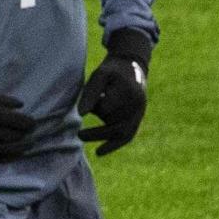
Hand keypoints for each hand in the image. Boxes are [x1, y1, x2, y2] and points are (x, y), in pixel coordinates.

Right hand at [0, 86, 33, 161]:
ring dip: (21, 146)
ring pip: (6, 148)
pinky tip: (17, 153)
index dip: (27, 122)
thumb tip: (20, 106)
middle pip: (12, 135)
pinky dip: (9, 156)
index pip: (13, 121)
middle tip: (29, 131)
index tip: (32, 122)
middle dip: (24, 133)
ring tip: (28, 143)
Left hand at [78, 32, 150, 154]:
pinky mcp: (137, 118)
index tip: (88, 103)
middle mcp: (138, 105)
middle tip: (79, 134)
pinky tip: (99, 152)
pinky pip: (128, 135)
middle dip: (97, 131)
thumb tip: (81, 114)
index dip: (96, 108)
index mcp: (129, 92)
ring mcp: (140, 113)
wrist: (131, 66)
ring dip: (102, 138)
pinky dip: (114, 144)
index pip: (108, 109)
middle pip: (116, 124)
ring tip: (82, 137)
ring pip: (122, 132)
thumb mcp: (99, 75)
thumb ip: (91, 93)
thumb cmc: (112, 70)